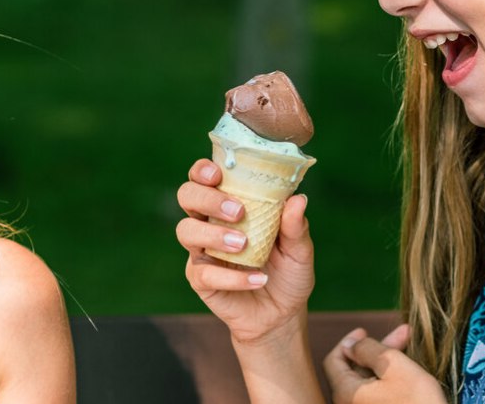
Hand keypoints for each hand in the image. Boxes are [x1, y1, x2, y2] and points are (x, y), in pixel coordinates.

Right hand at [176, 158, 316, 346]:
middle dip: (207, 198)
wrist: (282, 315)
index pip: (205, 178)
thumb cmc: (288, 273)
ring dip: (213, 234)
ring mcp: (202, 251)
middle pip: (187, 196)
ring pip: (186, 230)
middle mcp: (210, 222)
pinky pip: (204, 273)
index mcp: (229, 205)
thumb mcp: (299, 250)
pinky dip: (232, 277)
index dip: (203, 170)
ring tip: (242, 245)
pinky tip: (257, 279)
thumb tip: (298, 199)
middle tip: (237, 212)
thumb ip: (296, 226)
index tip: (219, 174)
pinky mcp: (201, 279)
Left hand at [324, 325, 447, 403]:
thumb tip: (350, 344)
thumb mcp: (394, 365)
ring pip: (369, 381)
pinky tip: (407, 371)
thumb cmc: (417, 403)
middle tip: (402, 334)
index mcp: (346, 393)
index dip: (349, 341)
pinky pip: (377, 394)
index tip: (365, 331)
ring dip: (387, 362)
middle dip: (377, 349)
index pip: (333, 360)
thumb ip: (368, 349)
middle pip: (354, 370)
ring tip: (410, 348)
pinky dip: (389, 379)